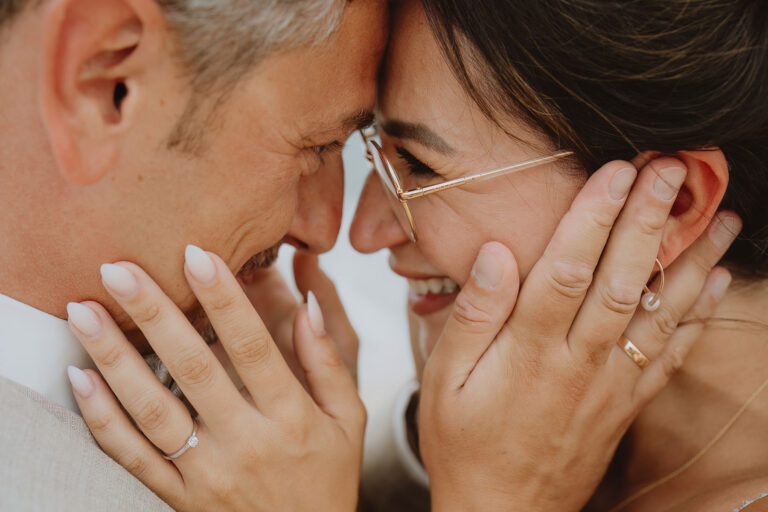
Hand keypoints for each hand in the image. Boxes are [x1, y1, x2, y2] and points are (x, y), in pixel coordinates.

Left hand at [66, 247, 364, 511]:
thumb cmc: (329, 476)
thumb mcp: (349, 420)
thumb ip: (329, 362)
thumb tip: (307, 306)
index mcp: (291, 416)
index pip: (253, 347)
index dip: (224, 299)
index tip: (196, 255)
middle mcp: (247, 441)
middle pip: (193, 368)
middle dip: (154, 313)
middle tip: (119, 269)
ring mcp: (208, 471)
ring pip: (152, 410)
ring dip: (114, 358)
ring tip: (84, 313)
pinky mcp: (180, 495)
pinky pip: (133, 458)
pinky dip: (101, 419)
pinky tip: (80, 379)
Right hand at [418, 157, 740, 510]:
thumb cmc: (465, 442)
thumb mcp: (445, 380)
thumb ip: (473, 315)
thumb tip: (497, 254)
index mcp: (530, 351)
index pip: (568, 269)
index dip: (595, 216)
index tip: (617, 171)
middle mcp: (579, 362)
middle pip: (621, 279)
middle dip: (650, 219)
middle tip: (673, 169)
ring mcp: (610, 384)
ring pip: (660, 313)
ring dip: (693, 260)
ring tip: (721, 216)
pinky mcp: (626, 403)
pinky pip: (670, 355)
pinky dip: (698, 317)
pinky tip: (716, 284)